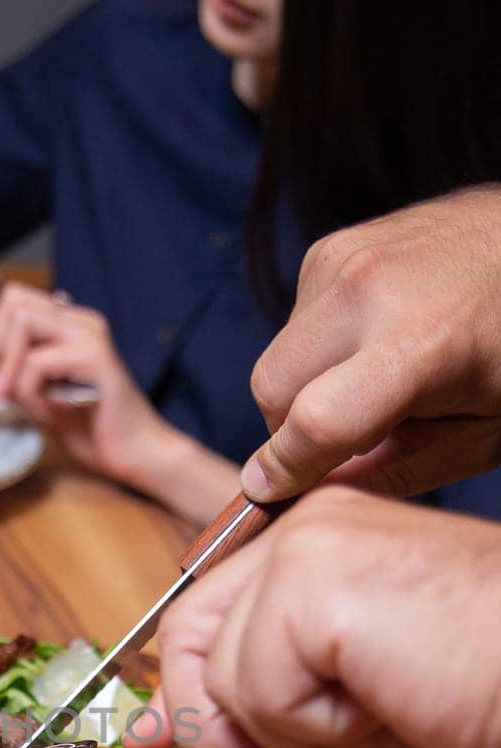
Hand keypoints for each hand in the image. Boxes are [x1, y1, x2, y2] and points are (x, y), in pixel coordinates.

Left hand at [0, 284, 169, 484]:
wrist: (136, 454)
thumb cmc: (92, 429)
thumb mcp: (37, 401)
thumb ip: (8, 380)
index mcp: (64, 327)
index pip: (4, 319)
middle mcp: (77, 320)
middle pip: (11, 302)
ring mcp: (88, 334)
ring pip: (21, 322)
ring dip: (8, 366)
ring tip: (21, 400)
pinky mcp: (95, 357)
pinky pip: (37, 362)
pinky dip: (31, 391)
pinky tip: (51, 411)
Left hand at [125, 486, 500, 747]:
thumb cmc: (489, 702)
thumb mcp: (345, 715)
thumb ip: (251, 709)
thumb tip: (152, 727)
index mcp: (320, 543)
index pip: (203, 612)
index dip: (185, 690)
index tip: (168, 741)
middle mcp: (309, 522)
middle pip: (188, 634)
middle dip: (214, 720)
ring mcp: (310, 542)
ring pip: (223, 673)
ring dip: (291, 730)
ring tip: (379, 708)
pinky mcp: (317, 579)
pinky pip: (259, 687)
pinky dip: (314, 728)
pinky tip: (386, 700)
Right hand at [242, 187, 500, 502]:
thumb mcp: (481, 434)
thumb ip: (395, 473)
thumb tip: (313, 497)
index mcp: (420, 345)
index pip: (314, 423)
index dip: (284, 471)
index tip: (268, 494)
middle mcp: (369, 291)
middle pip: (273, 391)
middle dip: (293, 430)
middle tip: (347, 439)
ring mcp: (343, 261)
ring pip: (276, 360)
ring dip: (303, 388)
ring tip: (369, 383)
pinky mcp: (329, 250)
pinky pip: (292, 325)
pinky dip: (317, 350)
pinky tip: (370, 344)